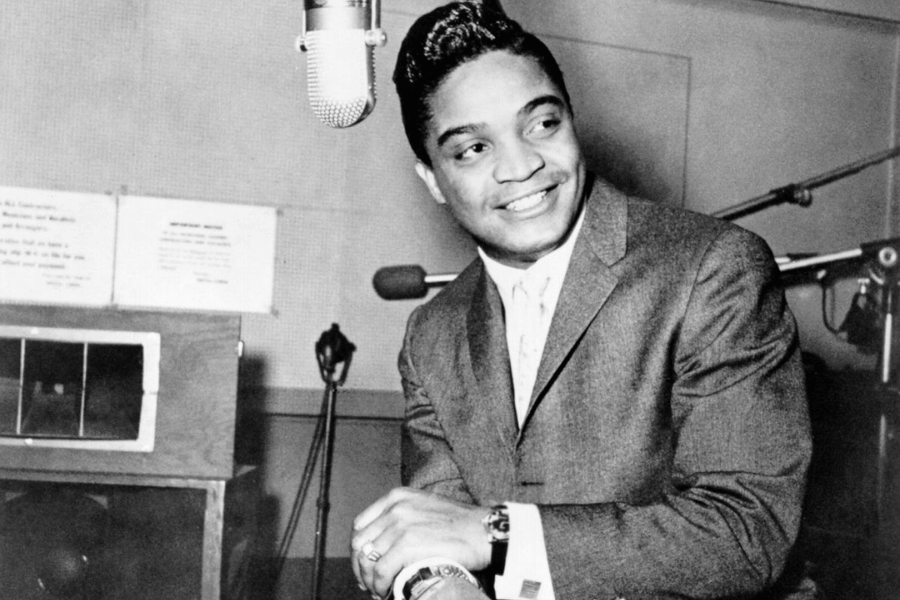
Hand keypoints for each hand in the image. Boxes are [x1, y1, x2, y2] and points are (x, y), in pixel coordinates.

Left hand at [350, 487, 491, 598]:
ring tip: (378, 590)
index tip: (365, 564)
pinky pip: (380, 571)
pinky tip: (386, 592)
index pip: (361, 524)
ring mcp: (400, 526)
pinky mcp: (407, 545)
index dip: (359, 549)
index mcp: (397, 497)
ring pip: (367, 559)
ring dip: (370, 580)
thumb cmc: (460, 524)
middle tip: (368, 583)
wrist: (483, 531)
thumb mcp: (425, 507)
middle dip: (360, 567)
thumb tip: (385, 543)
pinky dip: (379, 585)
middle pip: (360, 542)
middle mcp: (395, 508)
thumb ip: (403, 517)